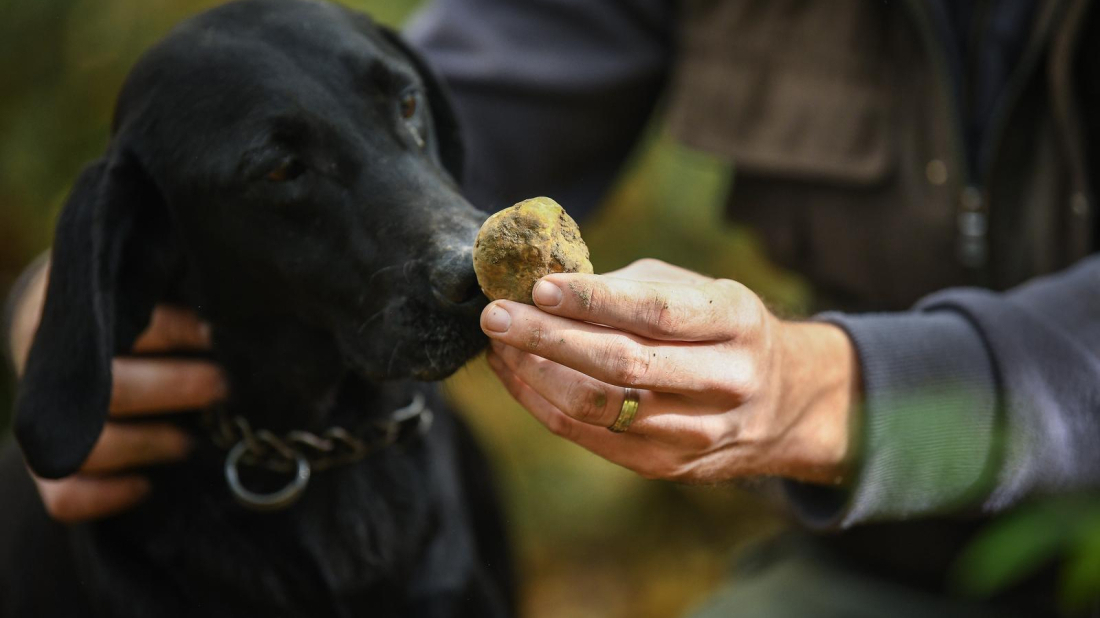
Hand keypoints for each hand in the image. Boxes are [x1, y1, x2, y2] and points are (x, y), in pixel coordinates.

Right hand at [10, 261, 225, 521]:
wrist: (65, 331)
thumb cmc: (125, 299)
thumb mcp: (140, 278)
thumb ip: (171, 284)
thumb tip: (235, 303)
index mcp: (72, 310)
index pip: (116, 319)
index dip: (170, 330)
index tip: (213, 332)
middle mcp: (49, 365)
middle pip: (111, 390)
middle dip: (174, 389)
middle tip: (222, 386)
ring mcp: (45, 418)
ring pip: (87, 448)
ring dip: (147, 446)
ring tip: (193, 442)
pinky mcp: (46, 466)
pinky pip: (64, 497)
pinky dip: (105, 497)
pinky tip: (146, 488)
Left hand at [480, 258, 859, 484]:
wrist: (785, 403)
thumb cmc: (723, 330)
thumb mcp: (700, 291)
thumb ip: (632, 288)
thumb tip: (548, 289)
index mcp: (736, 322)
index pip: (658, 312)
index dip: (594, 300)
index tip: (539, 285)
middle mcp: (724, 381)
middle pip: (622, 364)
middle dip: (547, 338)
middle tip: (495, 316)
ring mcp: (697, 431)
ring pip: (598, 407)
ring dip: (535, 375)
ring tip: (499, 345)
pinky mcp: (668, 465)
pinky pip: (589, 437)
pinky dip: (543, 404)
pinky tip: (517, 376)